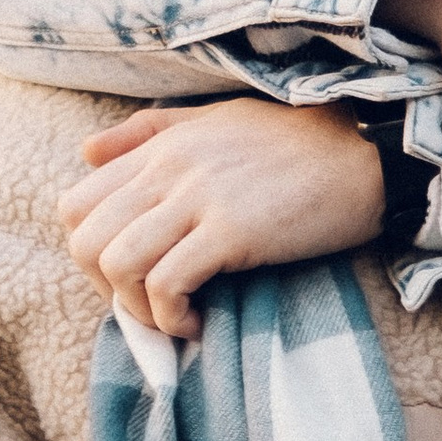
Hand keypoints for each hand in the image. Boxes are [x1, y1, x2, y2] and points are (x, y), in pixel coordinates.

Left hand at [59, 97, 385, 338]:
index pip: (75, 204)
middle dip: (104, 290)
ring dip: (136, 309)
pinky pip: (166, 284)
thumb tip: (85, 151)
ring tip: (173, 318)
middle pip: (85, 241)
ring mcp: (197, 198)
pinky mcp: (232, 231)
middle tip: (147, 308)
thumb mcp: (215, 119)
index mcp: (160, 145)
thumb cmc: (297, 141)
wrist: (367, 152)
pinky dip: (171, 317)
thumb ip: (149, 132)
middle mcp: (168, 168)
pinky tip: (198, 322)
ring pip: (117, 265)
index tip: (128, 280)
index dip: (89, 255)